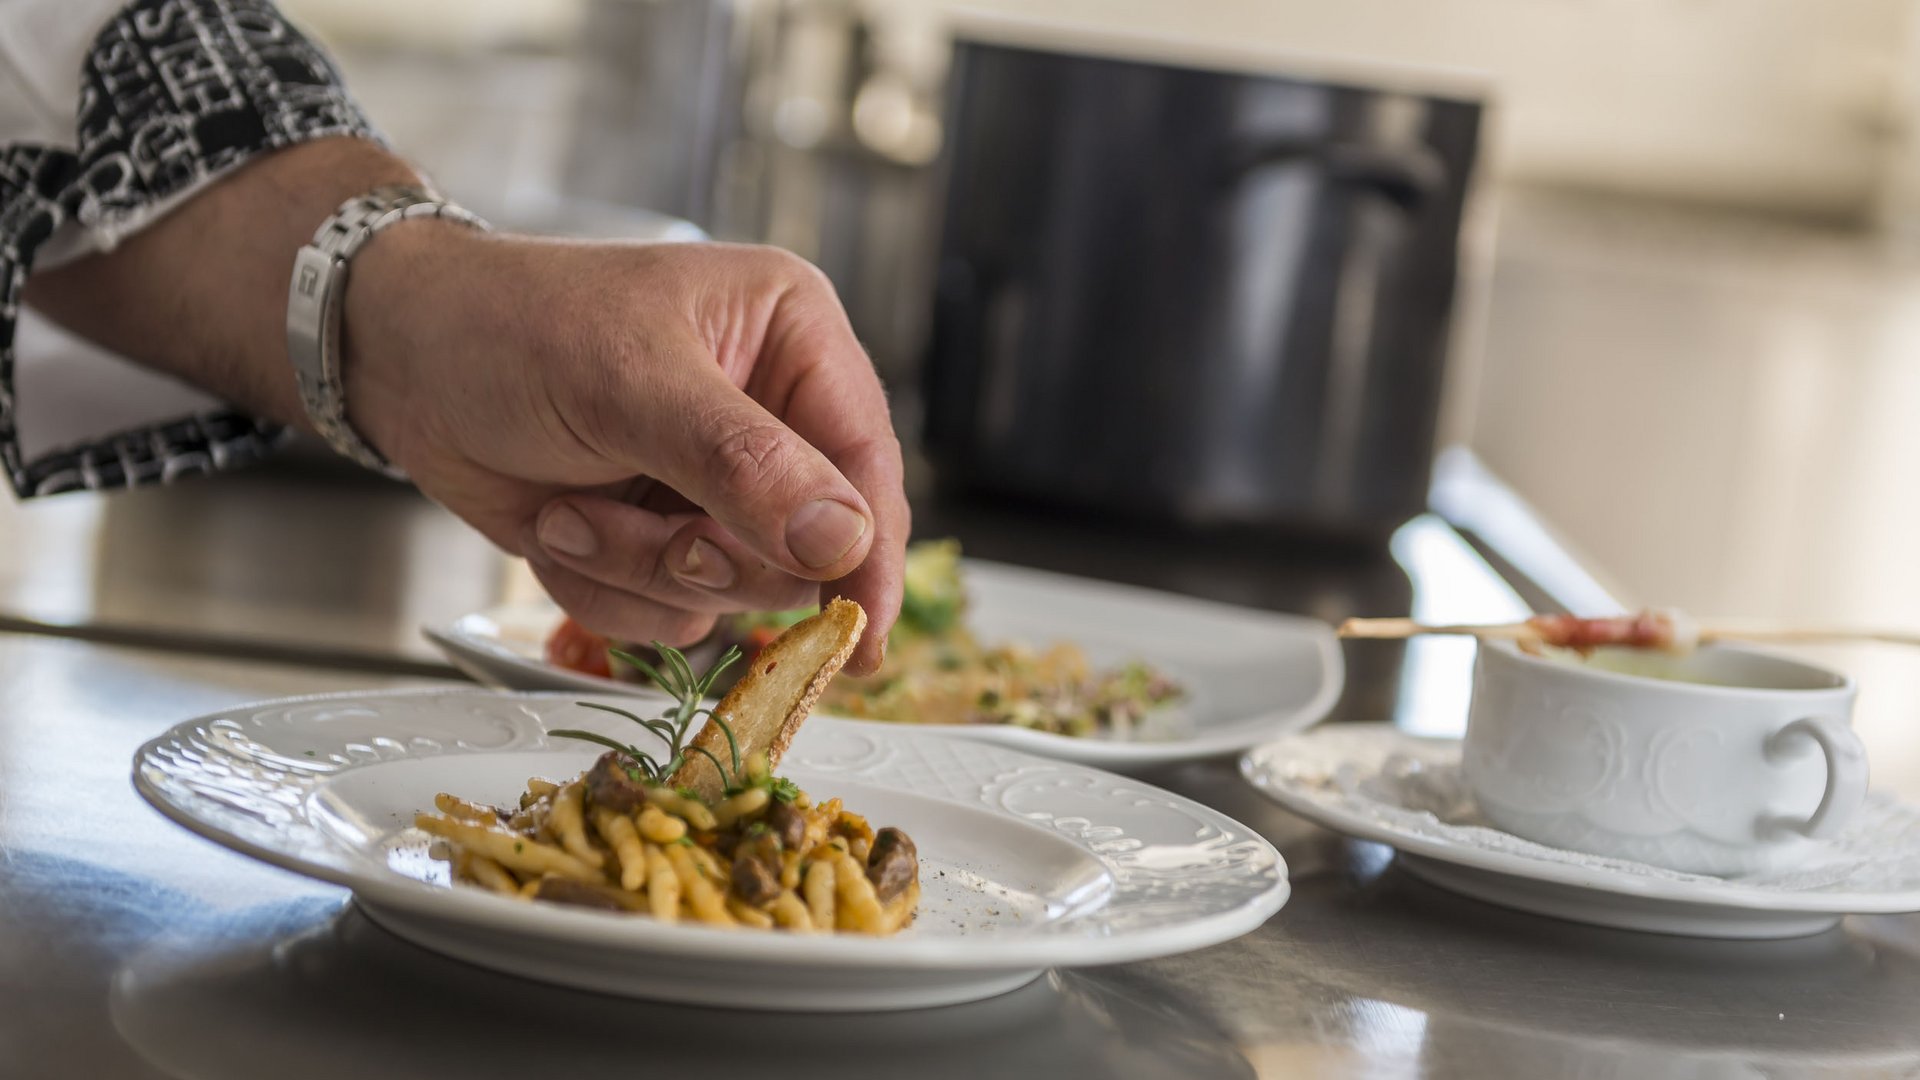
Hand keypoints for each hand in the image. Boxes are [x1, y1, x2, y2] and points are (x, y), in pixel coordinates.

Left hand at [346, 229, 907, 672]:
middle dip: (710, 555)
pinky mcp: (664, 535)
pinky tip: (558, 520)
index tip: (858, 636)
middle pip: (805, 548)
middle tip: (657, 535)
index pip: (866, 462)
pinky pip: (670, 615)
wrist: (398, 361)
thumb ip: (742, 465)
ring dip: (640, 567)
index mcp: (793, 338)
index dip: (868, 554)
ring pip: (733, 592)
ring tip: (573, 506)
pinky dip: (603, 586)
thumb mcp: (630, 384)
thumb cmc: (512, 329)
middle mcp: (770, 413)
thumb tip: (843, 542)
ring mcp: (716, 485)